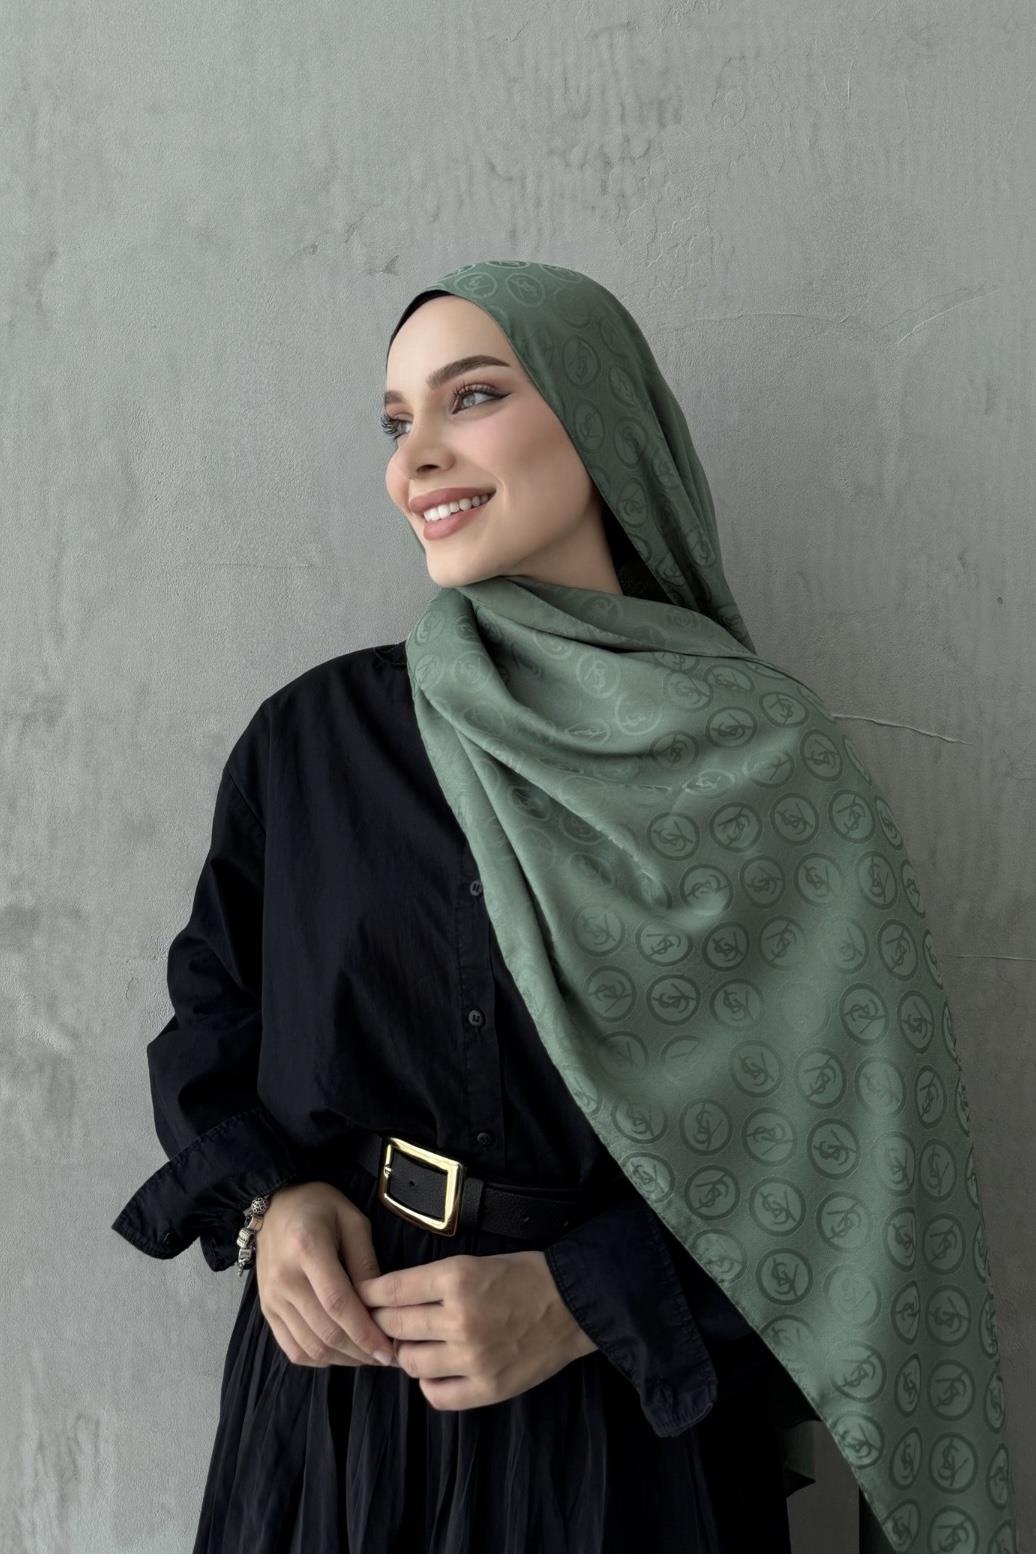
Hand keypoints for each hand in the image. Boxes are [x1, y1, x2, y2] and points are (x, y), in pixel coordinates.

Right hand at [255, 1181, 400, 1368]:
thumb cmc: (319, 1206)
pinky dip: (318, 1359)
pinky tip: (340, 1354)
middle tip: (386, 1358)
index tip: (389, 1352)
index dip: (365, 1333)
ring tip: (368, 1357)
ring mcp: (271, 1298)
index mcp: (308, 1248)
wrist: (275, 1203)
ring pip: (309, 1346)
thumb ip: (366, 1262)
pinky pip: (292, 1348)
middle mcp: (284, 1278)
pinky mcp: (266, 1310)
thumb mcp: (352, 1220)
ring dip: (342, 1360)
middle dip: (360, 1352)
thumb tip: (381, 1305)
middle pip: (325, 1331)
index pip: (338, 1303)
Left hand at [353, 1250, 597, 1411]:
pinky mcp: (488, 1388)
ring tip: (417, 1344)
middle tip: (383, 1322)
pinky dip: (430, 1383)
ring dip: (407, 1353)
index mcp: (456, 1278)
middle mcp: (460, 1319)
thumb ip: (431, 1283)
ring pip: (410, 1362)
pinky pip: (436, 1394)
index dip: (368, 1294)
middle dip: (382, 1323)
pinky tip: (438, 1369)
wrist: (573, 1304)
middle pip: (393, 1327)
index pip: (390, 1290)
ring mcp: (473, 1358)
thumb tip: (385, 1301)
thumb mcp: (473, 1263)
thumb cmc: (522, 1276)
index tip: (359, 1296)